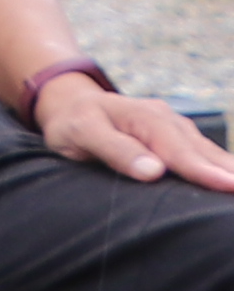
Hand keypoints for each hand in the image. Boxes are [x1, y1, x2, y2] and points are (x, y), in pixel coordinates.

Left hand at [33, 74, 233, 191]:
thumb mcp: (81, 132)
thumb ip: (114, 149)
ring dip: (230, 169)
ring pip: (208, 151)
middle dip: (228, 172)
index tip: (228, 186)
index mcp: (143, 117)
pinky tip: (232, 179)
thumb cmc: (74, 123)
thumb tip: (153, 171)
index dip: (202, 170)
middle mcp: (166, 119)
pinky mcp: (179, 135)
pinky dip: (222, 166)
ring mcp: (175, 126)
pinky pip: (205, 152)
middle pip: (201, 150)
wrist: (71, 104)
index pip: (177, 150)